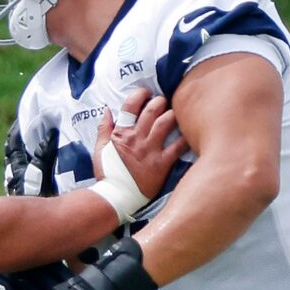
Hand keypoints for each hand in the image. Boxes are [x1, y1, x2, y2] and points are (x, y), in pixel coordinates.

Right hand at [89, 87, 184, 215]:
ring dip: (172, 114)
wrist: (115, 197)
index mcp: (120, 134)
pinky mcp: (161, 164)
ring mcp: (150, 150)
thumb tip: (107, 109)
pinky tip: (189, 133)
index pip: (130, 106)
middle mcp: (136, 138)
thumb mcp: (99, 149)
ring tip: (175, 113)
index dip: (140, 94)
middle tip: (163, 102)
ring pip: (166, 123)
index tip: (146, 92)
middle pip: (152, 110)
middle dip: (160, 101)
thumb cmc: (107, 174)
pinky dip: (185, 138)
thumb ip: (104, 129)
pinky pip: (177, 147)